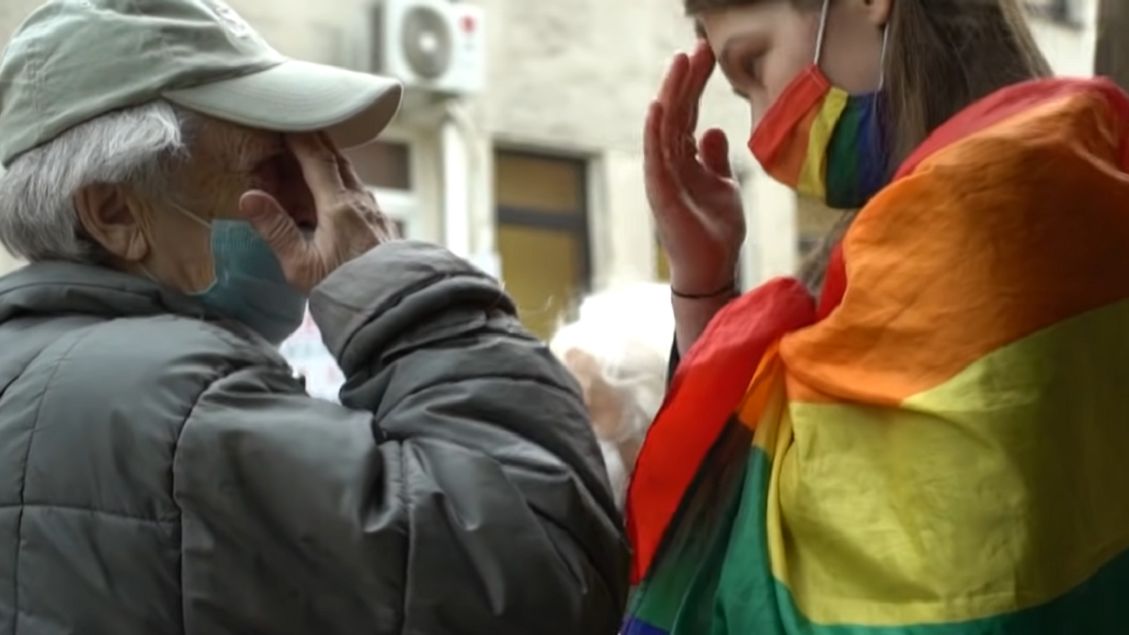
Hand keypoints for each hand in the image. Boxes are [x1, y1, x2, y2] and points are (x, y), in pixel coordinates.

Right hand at [238, 133, 395, 292]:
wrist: (390, 305)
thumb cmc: (343, 288)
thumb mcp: (301, 265)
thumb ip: (275, 229)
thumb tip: (248, 197)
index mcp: (340, 206)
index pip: (317, 158)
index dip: (299, 137)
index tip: (282, 121)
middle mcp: (361, 201)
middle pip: (336, 159)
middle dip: (313, 142)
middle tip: (292, 131)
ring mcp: (375, 211)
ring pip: (348, 175)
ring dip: (326, 162)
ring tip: (305, 158)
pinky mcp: (381, 223)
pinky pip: (357, 191)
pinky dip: (338, 182)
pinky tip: (329, 193)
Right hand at [645, 41, 745, 295]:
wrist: (713, 269)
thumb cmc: (716, 232)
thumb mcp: (724, 187)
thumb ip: (716, 159)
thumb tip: (714, 129)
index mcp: (685, 159)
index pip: (688, 112)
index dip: (696, 83)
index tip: (706, 53)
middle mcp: (670, 163)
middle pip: (676, 113)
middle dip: (686, 79)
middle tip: (697, 46)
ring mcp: (663, 177)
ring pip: (664, 128)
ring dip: (671, 94)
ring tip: (679, 64)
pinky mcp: (661, 194)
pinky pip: (655, 158)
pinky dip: (655, 132)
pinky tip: (659, 106)